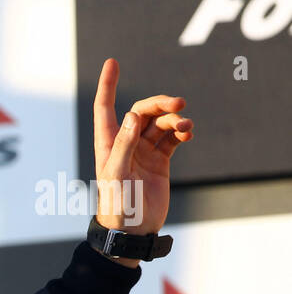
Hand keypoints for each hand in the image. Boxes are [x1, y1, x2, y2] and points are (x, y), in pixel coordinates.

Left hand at [92, 58, 193, 266]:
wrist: (132, 231)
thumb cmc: (117, 206)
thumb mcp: (117, 175)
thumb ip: (125, 145)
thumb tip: (134, 116)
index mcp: (108, 144)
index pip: (105, 108)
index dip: (108, 85)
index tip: (112, 62)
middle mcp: (125, 144)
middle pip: (142, 112)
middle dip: (159, 104)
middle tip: (178, 103)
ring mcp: (143, 152)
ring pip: (161, 124)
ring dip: (175, 120)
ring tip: (186, 126)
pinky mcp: (160, 162)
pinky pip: (172, 138)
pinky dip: (181, 131)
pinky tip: (188, 133)